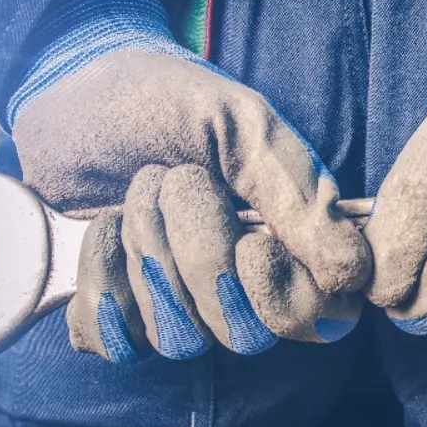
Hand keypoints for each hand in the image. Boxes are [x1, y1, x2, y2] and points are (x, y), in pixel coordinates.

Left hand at [9, 0, 368, 360]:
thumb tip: (353, 275)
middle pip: (245, 335)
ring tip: (134, 193)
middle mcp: (238, 288)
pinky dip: (104, 279)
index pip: (321, 320)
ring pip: (181, 339)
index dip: (289, 301)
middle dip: (202, 254)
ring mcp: (175, 306)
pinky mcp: (114, 313)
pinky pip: (116, 342)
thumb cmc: (168, 101)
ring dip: (151, 256)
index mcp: (289, 246)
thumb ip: (299, 197)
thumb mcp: (243, 126)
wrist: (73, 84)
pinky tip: (100, 229)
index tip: (253, 244)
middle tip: (176, 180)